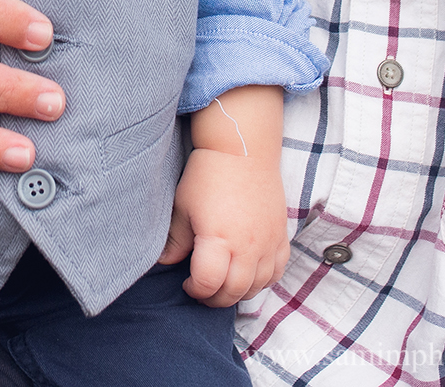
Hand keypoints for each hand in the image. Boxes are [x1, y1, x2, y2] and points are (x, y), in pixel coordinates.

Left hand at [159, 147, 289, 306]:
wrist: (243, 148)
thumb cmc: (208, 174)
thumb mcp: (183, 206)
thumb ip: (175, 240)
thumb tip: (164, 263)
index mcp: (219, 239)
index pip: (208, 284)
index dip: (195, 290)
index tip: (187, 282)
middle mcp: (247, 246)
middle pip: (233, 292)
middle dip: (214, 297)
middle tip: (203, 288)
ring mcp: (268, 242)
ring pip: (257, 287)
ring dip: (239, 292)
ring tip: (224, 280)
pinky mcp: (280, 235)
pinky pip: (277, 271)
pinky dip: (263, 279)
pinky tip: (249, 272)